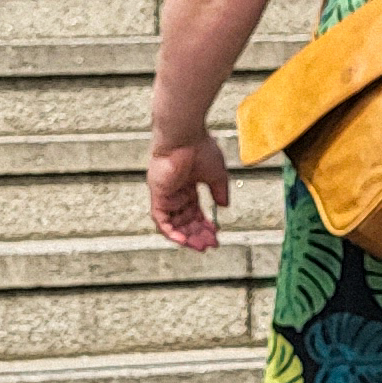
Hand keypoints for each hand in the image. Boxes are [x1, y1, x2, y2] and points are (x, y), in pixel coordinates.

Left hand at [149, 130, 230, 248]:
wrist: (184, 136)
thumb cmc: (199, 147)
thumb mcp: (217, 174)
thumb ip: (219, 191)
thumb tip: (224, 206)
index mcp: (188, 185)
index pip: (195, 211)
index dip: (204, 225)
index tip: (215, 235)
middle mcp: (175, 191)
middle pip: (185, 220)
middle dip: (197, 234)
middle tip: (209, 245)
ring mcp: (165, 194)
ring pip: (173, 223)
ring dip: (186, 236)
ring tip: (200, 246)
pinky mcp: (158, 195)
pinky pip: (161, 220)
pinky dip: (171, 232)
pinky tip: (184, 240)